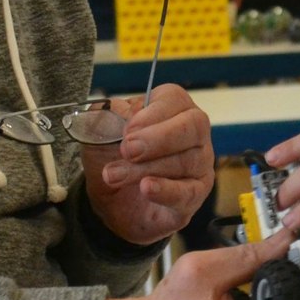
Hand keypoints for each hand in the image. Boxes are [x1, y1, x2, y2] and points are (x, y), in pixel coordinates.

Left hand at [82, 84, 213, 245]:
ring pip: (186, 161)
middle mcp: (193, 132)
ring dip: (146, 168)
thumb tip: (122, 113)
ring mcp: (199, 163)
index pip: (175, 99)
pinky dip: (166, 190)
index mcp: (171, 108)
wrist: (110, 200)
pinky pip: (188, 191)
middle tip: (127, 150)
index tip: (127, 130)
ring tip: (115, 176)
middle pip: (192, 126)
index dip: (152, 113)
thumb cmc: (111, 156)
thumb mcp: (99, 133)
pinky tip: (146, 188)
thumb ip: (106, 117)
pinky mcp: (195, 193)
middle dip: (158, 138)